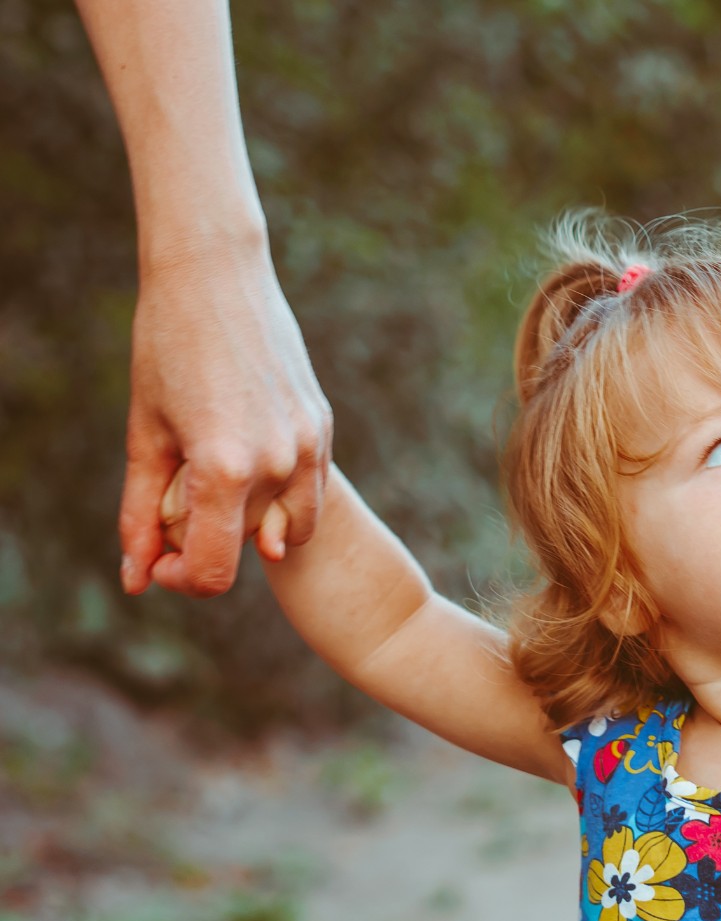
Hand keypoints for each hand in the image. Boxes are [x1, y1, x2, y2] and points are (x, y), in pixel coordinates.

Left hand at [119, 236, 331, 596]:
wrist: (217, 278)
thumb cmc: (167, 350)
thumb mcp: (144, 437)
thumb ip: (140, 514)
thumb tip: (136, 581)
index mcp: (224, 469)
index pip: (214, 570)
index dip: (182, 579)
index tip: (161, 562)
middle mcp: (276, 464)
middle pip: (247, 548)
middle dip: (211, 539)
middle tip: (178, 498)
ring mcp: (309, 446)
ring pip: (289, 529)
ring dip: (254, 524)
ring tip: (218, 481)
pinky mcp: (323, 427)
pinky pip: (309, 492)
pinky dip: (279, 494)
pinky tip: (245, 452)